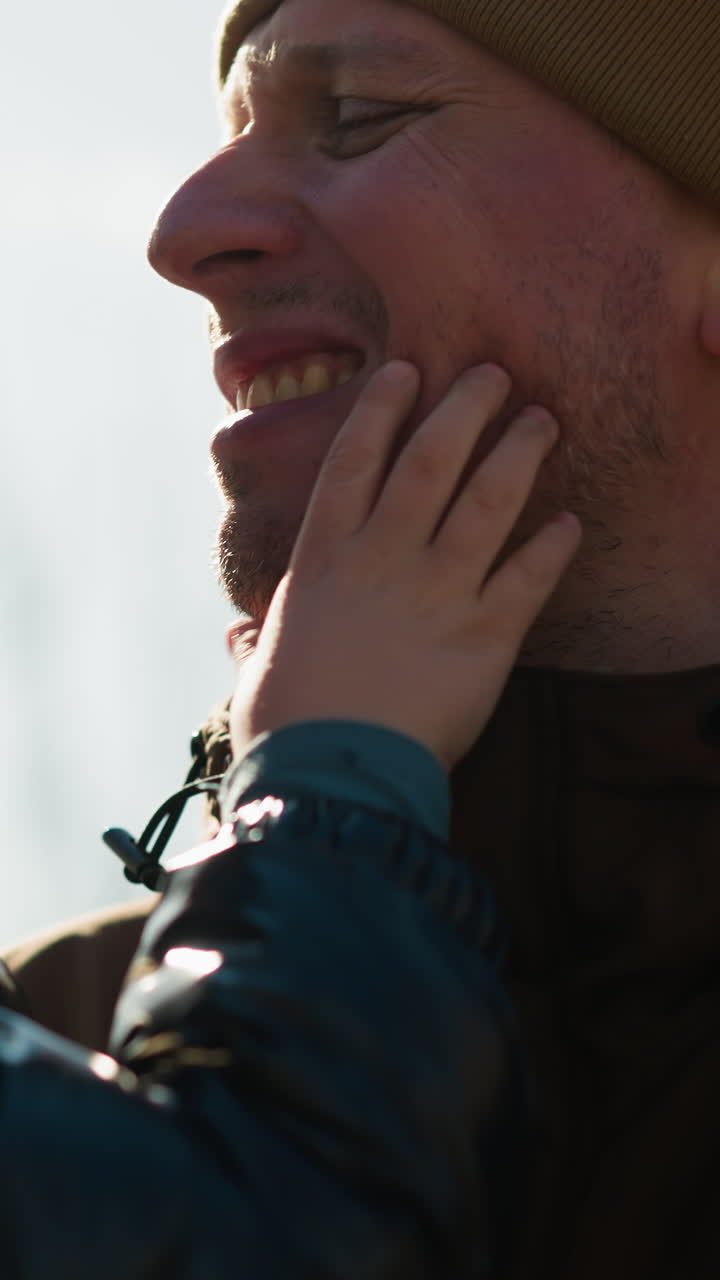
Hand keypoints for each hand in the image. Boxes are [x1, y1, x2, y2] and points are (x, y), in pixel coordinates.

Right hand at [230, 362, 580, 770]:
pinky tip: (571, 525)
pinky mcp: (485, 638)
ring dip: (518, 455)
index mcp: (324, 558)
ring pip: (487, 502)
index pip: (356, 460)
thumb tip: (240, 638)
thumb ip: (256, 642)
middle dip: (465, 409)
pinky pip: (528, 579)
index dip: (384, 409)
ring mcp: (438, 593)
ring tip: (542, 421)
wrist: (332, 778)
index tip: (409, 370)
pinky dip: (552, 548)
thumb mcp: (259, 670)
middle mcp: (383, 559)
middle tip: (495, 376)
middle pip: (431, 461)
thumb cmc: (285, 726)